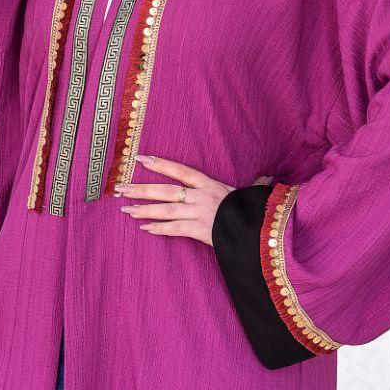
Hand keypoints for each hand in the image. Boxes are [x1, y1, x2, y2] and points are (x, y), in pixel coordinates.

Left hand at [113, 155, 274, 246]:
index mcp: (212, 184)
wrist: (265, 230)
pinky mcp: (202, 232)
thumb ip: (253, 184)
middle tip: (121, 189)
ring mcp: (202, 213)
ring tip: (126, 210)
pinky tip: (145, 229)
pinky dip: (160, 229)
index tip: (140, 158)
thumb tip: (268, 178)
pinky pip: (176, 230)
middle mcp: (203, 196)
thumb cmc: (256, 211)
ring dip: (144, 210)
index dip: (160, 163)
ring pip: (167, 209)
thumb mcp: (251, 194)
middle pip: (167, 190)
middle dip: (142, 189)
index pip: (181, 170)